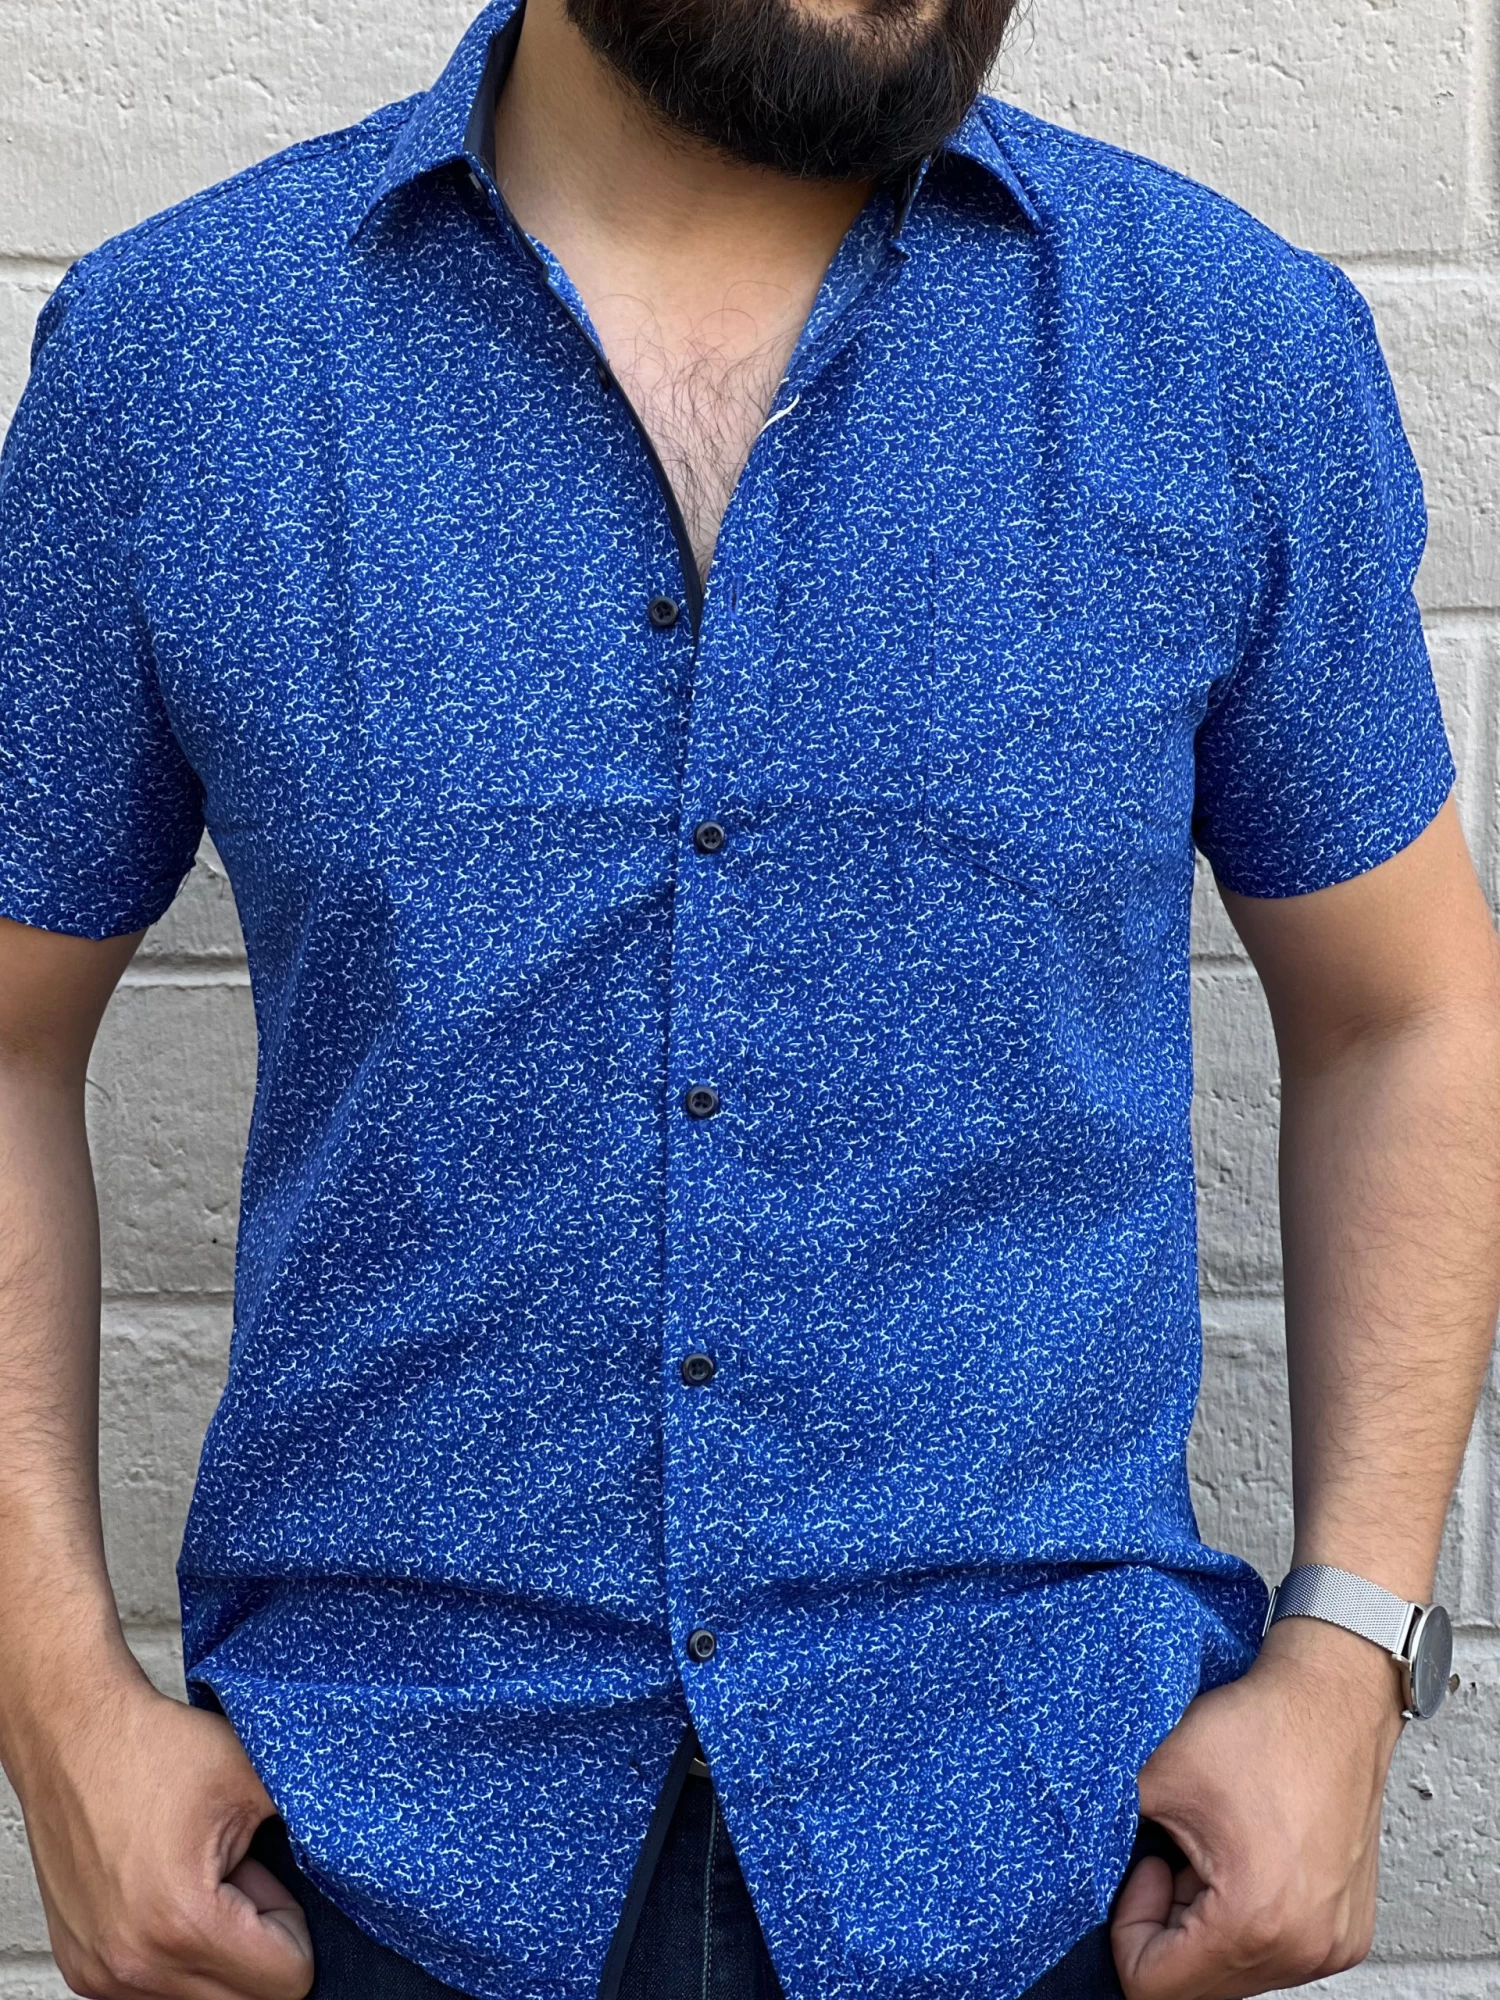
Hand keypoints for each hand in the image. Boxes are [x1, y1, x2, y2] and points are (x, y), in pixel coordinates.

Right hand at [7, 1660, 311, 1998]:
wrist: (74, 1736)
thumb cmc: (155, 1749)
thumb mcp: (255, 1777)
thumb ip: (313, 1827)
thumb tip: (361, 1853)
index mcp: (183, 1922)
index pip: (286, 1984)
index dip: (293, 1928)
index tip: (265, 1876)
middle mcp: (134, 1964)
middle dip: (256, 1945)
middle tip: (237, 1876)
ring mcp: (101, 1975)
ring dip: (216, 1949)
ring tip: (200, 1879)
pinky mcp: (83, 1970)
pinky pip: (157, 1990)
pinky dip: (175, 1952)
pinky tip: (168, 1893)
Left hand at [1110, 1615, 1404, 1999]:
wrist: (1332, 1702)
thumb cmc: (1261, 1730)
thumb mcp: (1157, 1777)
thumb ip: (1107, 1832)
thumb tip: (1074, 1871)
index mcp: (1254, 1922)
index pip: (1153, 1985)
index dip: (1129, 1927)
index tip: (1146, 1866)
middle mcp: (1304, 1949)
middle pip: (1195, 1987)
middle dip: (1168, 1927)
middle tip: (1173, 1855)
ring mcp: (1331, 1945)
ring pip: (1233, 1973)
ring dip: (1205, 1924)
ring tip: (1210, 1853)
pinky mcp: (1345, 1932)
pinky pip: (1273, 1955)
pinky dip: (1244, 1920)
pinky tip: (1243, 1860)